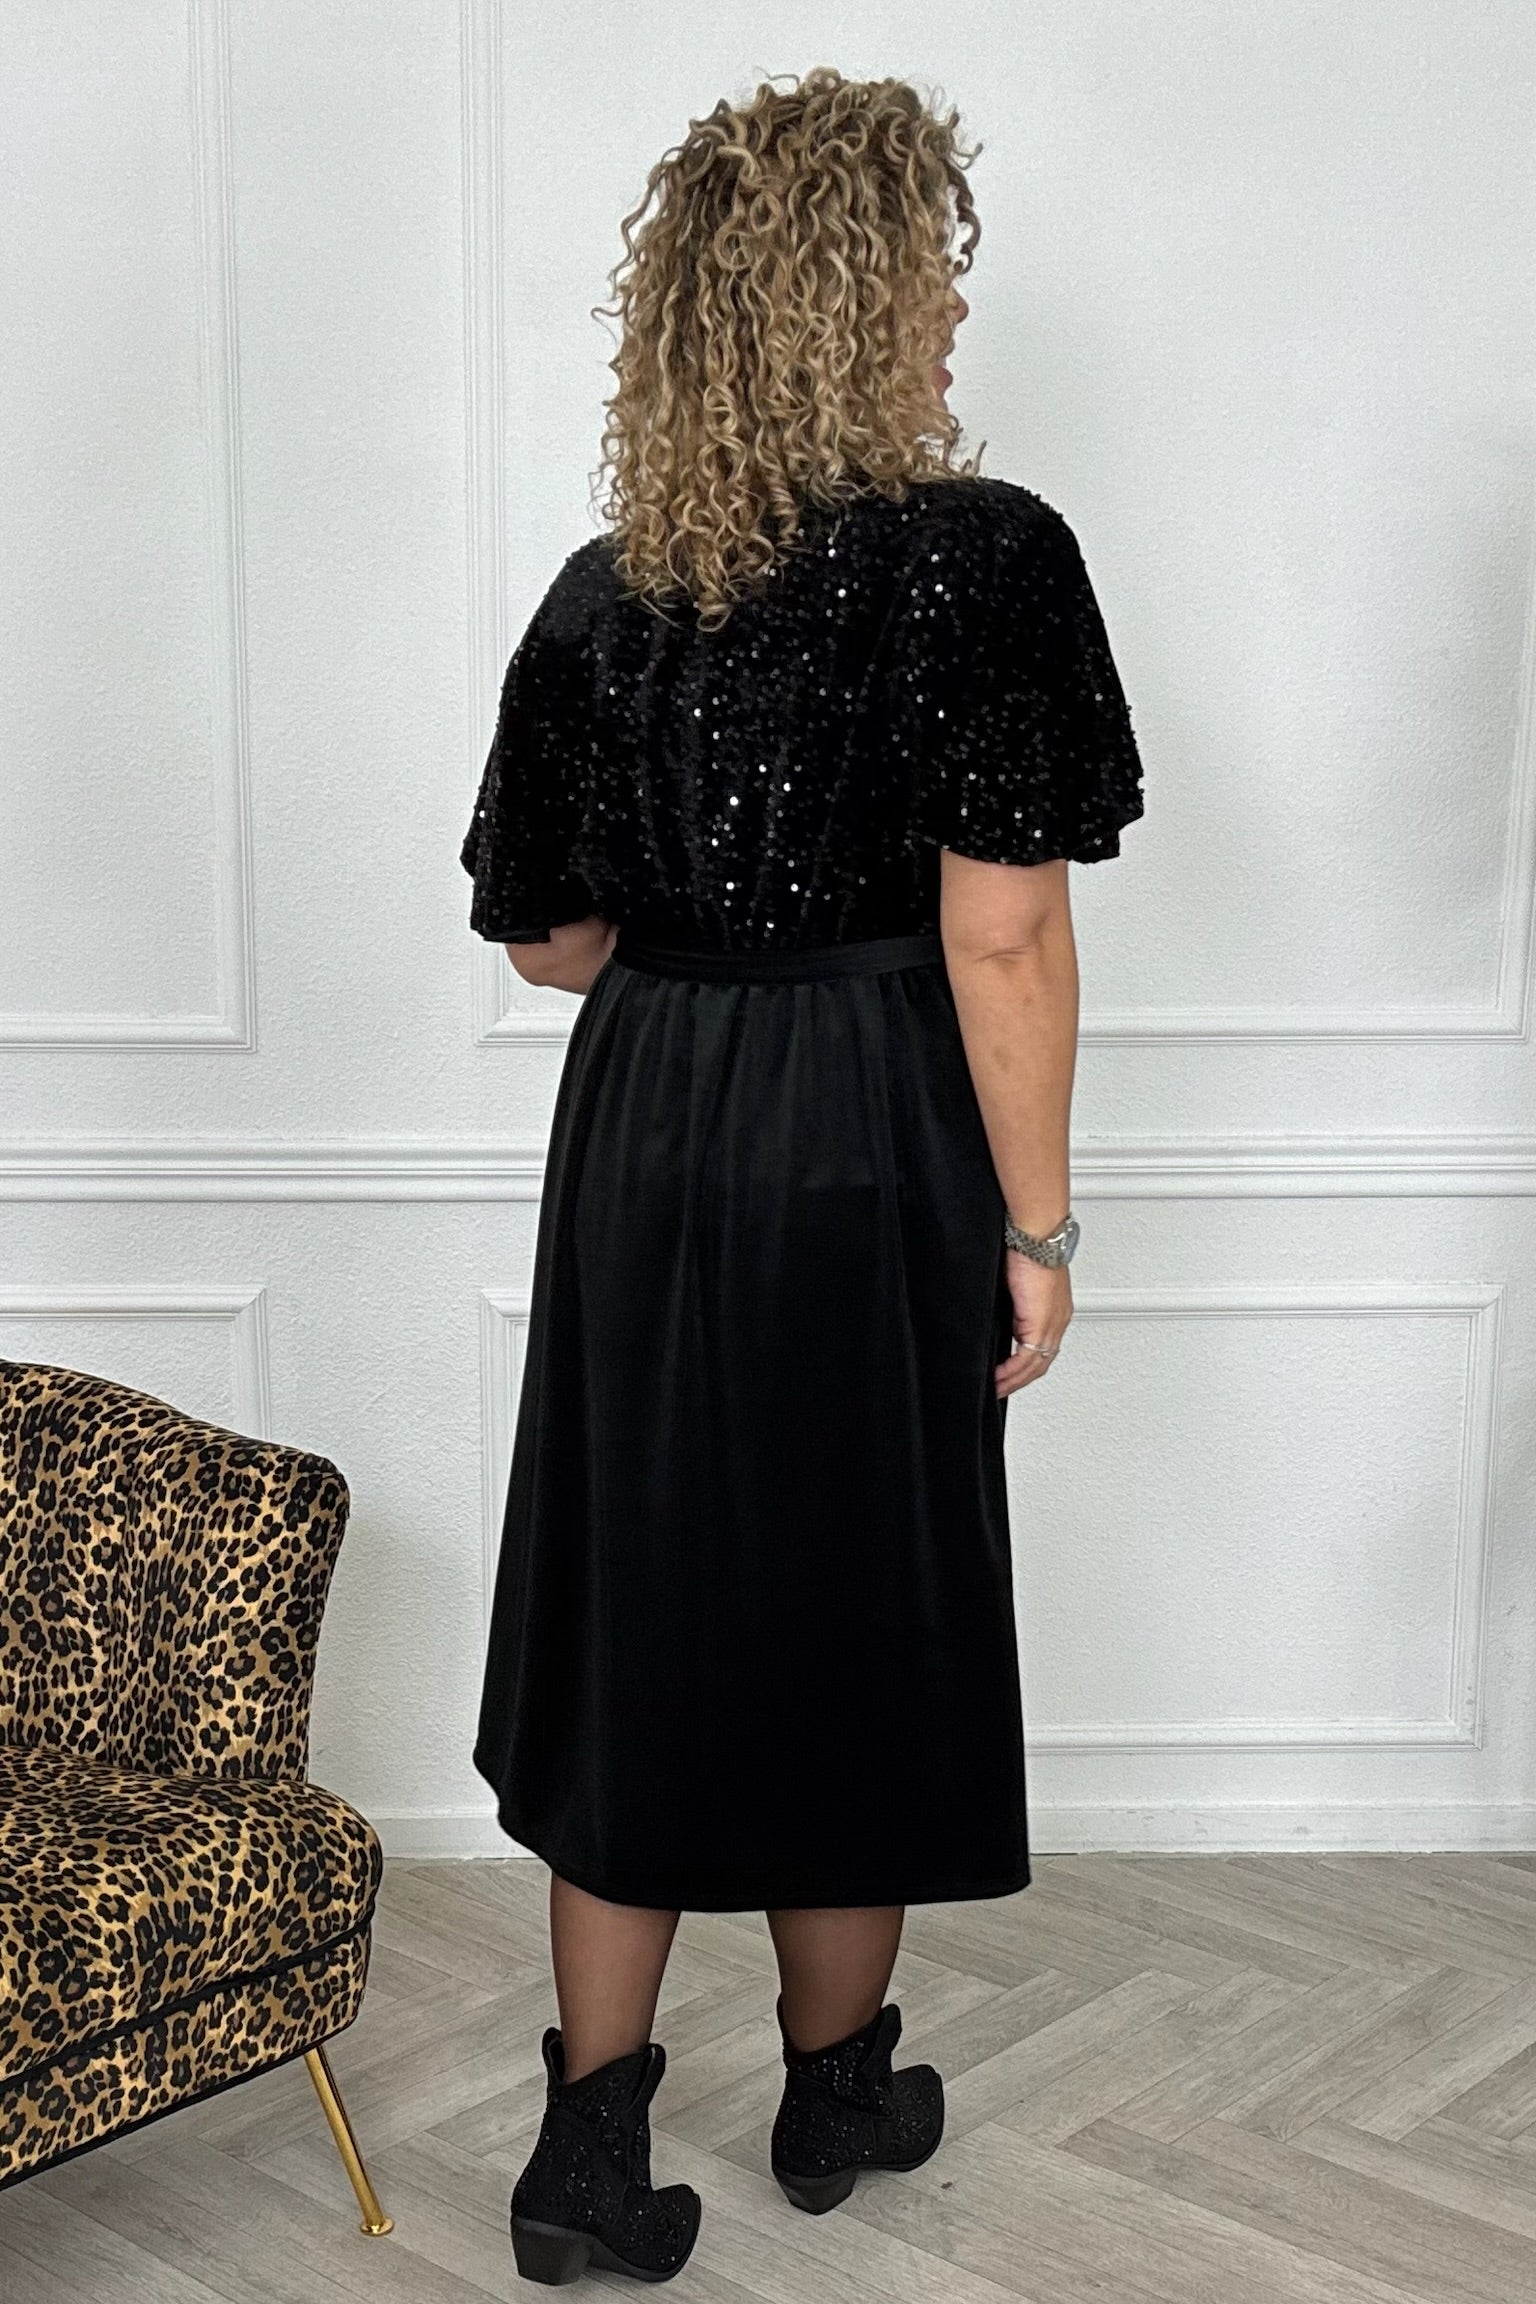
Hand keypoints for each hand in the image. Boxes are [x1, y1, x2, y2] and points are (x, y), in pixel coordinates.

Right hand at [996, 1252, 1071, 1397]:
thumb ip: (1011, 1302)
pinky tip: (997, 1378)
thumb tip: (995, 1311)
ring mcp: (1052, 1324)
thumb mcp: (1016, 1281)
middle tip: (1000, 1389)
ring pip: (1036, 1365)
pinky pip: (1027, 1360)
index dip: (1025, 1365)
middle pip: (1041, 1362)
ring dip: (1014, 1380)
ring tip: (996, 1388)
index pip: (1042, 1347)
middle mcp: (1058, 1320)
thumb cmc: (1028, 1246)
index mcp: (1054, 1309)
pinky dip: (1011, 1373)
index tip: (1008, 1374)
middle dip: (1019, 1379)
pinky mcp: (1041, 1324)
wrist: (1036, 1236)